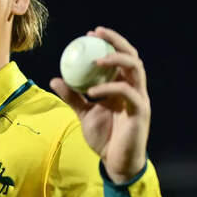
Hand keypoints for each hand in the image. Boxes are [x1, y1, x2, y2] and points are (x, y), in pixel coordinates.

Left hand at [49, 26, 150, 182]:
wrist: (116, 163)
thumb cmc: (103, 138)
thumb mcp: (84, 114)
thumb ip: (73, 97)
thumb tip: (55, 79)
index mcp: (122, 87)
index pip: (120, 57)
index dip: (109, 42)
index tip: (90, 33)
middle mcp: (134, 89)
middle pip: (132, 56)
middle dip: (116, 41)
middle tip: (97, 33)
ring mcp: (139, 99)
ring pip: (136, 69)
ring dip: (117, 59)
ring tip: (97, 60)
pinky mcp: (141, 111)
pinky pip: (128, 92)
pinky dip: (110, 88)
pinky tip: (93, 91)